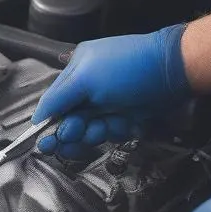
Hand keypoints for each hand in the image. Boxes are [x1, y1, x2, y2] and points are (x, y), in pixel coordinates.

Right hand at [32, 24, 190, 158]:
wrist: (174, 71)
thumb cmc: (129, 68)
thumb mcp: (86, 78)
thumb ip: (58, 99)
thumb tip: (36, 117)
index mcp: (77, 70)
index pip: (54, 102)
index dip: (50, 123)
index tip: (47, 143)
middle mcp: (91, 86)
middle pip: (71, 120)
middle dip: (76, 130)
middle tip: (83, 132)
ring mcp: (110, 101)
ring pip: (92, 129)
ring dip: (98, 131)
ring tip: (109, 124)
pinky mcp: (128, 114)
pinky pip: (114, 131)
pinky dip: (119, 130)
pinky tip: (129, 122)